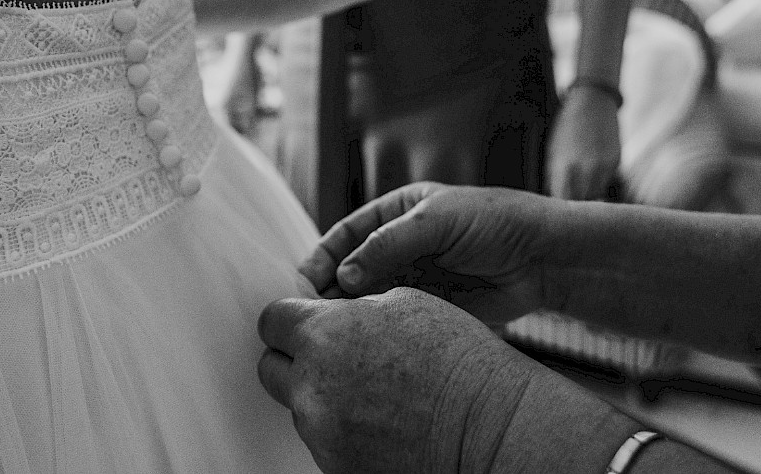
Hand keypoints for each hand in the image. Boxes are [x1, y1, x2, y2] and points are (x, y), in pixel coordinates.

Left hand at [256, 288, 538, 473]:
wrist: (489, 425)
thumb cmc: (455, 357)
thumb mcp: (402, 303)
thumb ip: (350, 310)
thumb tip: (328, 313)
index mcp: (322, 335)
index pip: (271, 321)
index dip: (288, 320)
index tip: (302, 324)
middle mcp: (310, 387)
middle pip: (271, 368)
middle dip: (294, 360)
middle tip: (329, 358)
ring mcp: (321, 433)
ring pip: (300, 407)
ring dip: (322, 396)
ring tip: (371, 392)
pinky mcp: (337, 468)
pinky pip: (324, 441)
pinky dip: (343, 430)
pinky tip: (381, 422)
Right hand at [299, 182, 555, 325]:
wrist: (543, 257)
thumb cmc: (494, 221)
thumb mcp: (436, 220)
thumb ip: (388, 244)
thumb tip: (343, 276)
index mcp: (394, 214)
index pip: (345, 235)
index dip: (322, 256)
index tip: (305, 280)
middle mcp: (396, 247)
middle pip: (348, 269)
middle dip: (326, 290)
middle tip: (308, 313)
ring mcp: (411, 279)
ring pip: (364, 299)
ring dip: (345, 314)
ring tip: (328, 331)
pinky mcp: (426, 308)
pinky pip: (390, 319)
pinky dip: (371, 330)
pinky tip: (359, 341)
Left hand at [545, 90, 620, 200]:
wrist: (593, 102)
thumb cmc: (565, 127)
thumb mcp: (552, 152)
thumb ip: (554, 178)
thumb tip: (554, 199)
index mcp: (566, 168)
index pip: (563, 201)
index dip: (560, 209)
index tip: (556, 213)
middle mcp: (588, 170)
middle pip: (582, 202)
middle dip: (575, 205)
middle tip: (568, 208)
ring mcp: (605, 166)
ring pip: (597, 194)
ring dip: (588, 195)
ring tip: (579, 191)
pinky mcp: (617, 162)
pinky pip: (607, 181)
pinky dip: (598, 182)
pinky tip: (591, 174)